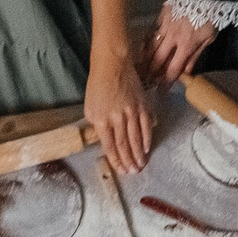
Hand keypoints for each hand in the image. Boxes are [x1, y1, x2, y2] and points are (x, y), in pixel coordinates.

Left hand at [88, 47, 155, 173]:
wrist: (112, 64)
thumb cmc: (98, 85)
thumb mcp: (90, 107)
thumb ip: (97, 125)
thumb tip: (106, 139)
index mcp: (102, 119)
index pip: (110, 145)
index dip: (116, 160)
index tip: (121, 169)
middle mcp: (117, 118)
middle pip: (124, 144)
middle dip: (129, 160)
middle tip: (134, 172)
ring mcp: (131, 111)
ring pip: (136, 137)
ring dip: (139, 153)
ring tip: (141, 165)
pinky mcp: (142, 105)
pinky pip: (146, 125)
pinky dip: (147, 137)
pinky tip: (147, 147)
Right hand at [145, 1, 216, 84]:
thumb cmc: (210, 16)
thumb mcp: (208, 38)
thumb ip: (195, 55)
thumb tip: (186, 72)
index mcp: (186, 45)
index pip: (173, 69)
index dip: (167, 81)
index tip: (162, 89)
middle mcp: (172, 38)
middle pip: (157, 59)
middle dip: (152, 72)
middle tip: (148, 81)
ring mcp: (164, 26)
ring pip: (151, 46)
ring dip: (146, 59)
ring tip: (141, 68)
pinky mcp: (160, 16)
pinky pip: (151, 32)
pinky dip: (146, 42)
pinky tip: (143, 48)